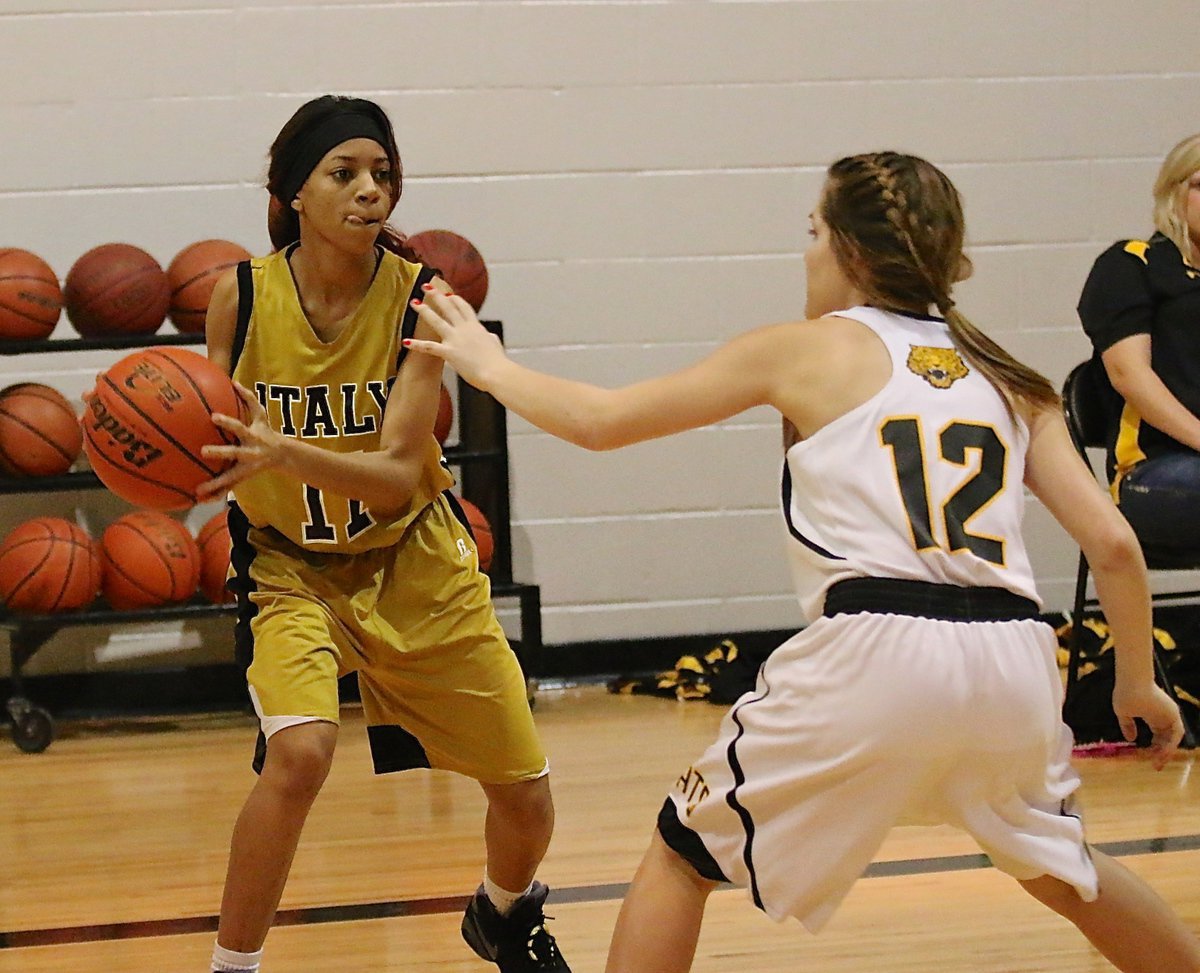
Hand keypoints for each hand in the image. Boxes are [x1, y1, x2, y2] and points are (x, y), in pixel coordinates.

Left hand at [196, 382, 283, 501]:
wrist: (283, 455)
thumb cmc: (266, 431)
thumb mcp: (262, 415)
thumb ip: (249, 398)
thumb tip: (234, 381)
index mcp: (252, 436)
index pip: (239, 427)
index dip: (227, 423)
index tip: (213, 417)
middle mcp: (250, 453)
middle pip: (234, 453)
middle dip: (221, 452)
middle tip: (203, 451)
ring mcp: (246, 467)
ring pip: (230, 477)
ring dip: (215, 484)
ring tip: (198, 491)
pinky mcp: (243, 478)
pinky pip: (228, 487)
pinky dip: (216, 494)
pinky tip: (199, 499)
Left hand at [405, 287, 507, 391]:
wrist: (496, 371)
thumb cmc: (497, 361)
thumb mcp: (495, 344)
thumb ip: (489, 337)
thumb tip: (489, 336)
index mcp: (476, 326)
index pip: (463, 308)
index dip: (455, 299)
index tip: (448, 294)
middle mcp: (464, 329)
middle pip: (448, 307)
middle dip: (436, 295)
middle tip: (426, 287)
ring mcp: (455, 339)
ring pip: (436, 320)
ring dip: (424, 310)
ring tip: (414, 302)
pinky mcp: (449, 352)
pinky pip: (429, 347)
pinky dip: (417, 345)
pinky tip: (406, 341)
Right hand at [1112, 681, 1183, 769]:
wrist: (1132, 683)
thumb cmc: (1125, 694)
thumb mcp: (1123, 713)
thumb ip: (1127, 726)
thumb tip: (1130, 739)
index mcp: (1152, 716)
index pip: (1158, 736)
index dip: (1154, 748)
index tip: (1148, 758)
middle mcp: (1163, 717)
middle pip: (1166, 739)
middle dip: (1162, 753)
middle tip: (1156, 766)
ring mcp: (1169, 716)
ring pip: (1173, 738)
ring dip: (1167, 751)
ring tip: (1158, 762)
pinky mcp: (1173, 714)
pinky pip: (1177, 733)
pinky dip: (1172, 744)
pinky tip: (1162, 752)